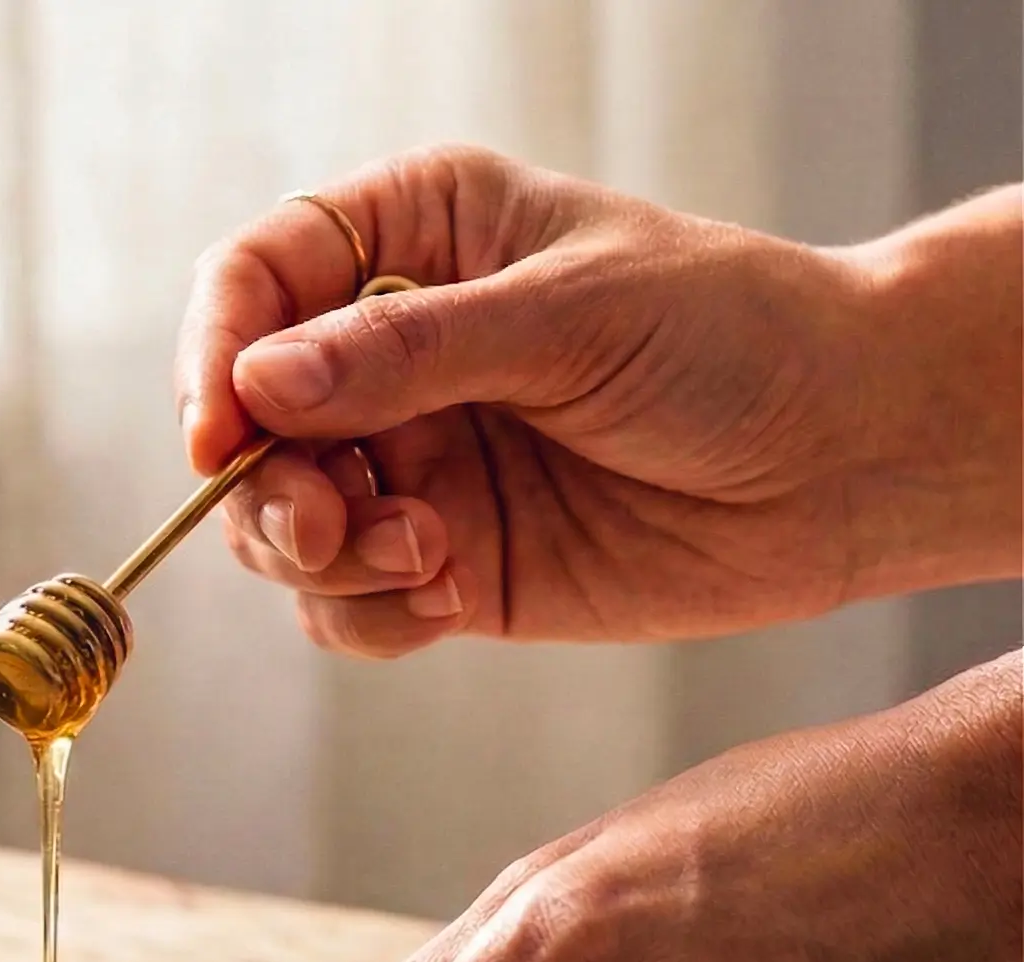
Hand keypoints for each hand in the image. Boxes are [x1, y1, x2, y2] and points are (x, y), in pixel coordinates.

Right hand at [174, 147, 1022, 657]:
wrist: (850, 460)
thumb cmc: (738, 339)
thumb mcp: (574, 315)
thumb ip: (411, 351)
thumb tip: (259, 386)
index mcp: (417, 241)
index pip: (257, 281)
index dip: (217, 356)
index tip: (222, 434)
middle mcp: (392, 355)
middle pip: (246, 426)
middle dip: (267, 488)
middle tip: (329, 524)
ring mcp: (411, 463)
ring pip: (279, 526)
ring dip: (322, 559)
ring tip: (421, 558)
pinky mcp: (439, 563)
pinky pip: (341, 607)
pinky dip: (368, 615)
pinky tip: (448, 594)